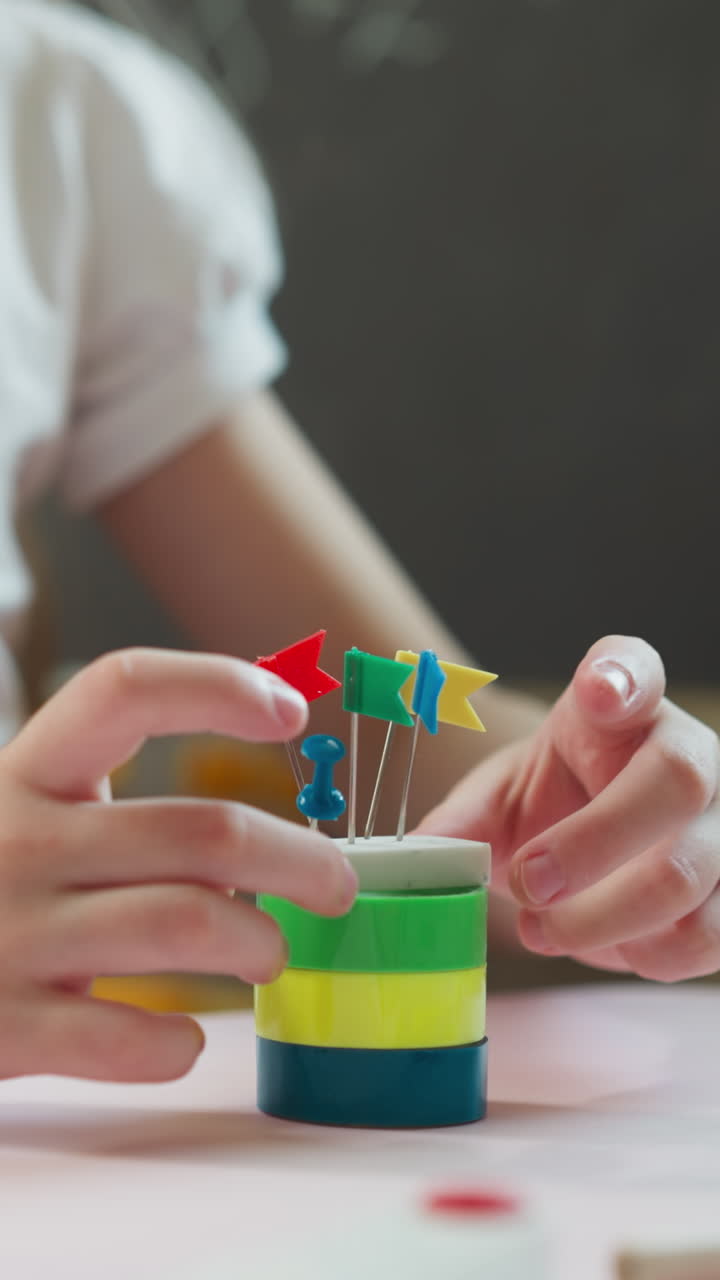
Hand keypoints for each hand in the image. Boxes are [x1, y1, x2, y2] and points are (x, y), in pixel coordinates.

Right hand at [0, 649, 356, 1080]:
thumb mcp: (25, 814)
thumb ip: (109, 794)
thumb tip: (256, 789)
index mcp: (29, 774)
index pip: (125, 690)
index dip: (215, 685)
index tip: (291, 710)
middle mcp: (21, 842)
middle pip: (204, 831)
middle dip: (298, 858)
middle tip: (335, 885)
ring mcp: (12, 934)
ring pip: (189, 921)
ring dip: (258, 941)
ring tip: (269, 954)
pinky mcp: (6, 1027)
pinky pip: (127, 1037)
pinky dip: (176, 1043)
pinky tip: (182, 1038)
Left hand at [419, 636, 719, 980]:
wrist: (597, 851)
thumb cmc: (554, 807)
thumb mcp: (501, 801)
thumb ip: (459, 823)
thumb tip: (415, 854)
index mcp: (620, 709)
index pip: (633, 668)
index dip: (622, 676)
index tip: (597, 692)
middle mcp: (688, 752)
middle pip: (677, 781)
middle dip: (592, 844)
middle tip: (528, 883)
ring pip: (689, 872)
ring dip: (604, 919)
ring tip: (542, 932)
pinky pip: (710, 934)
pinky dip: (648, 955)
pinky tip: (609, 947)